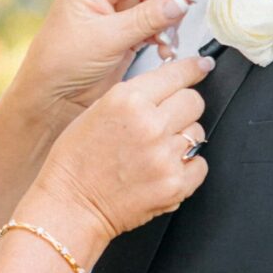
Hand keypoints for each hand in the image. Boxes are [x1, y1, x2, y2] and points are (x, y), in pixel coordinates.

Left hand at [14, 0, 210, 124]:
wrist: (53, 95)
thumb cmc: (62, 63)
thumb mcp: (107, 39)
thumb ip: (147, 18)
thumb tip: (181, 1)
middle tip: (188, 9)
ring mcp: (119, 3)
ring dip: (172, 15)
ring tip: (168, 38)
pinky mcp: (128, 23)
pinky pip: (159, 16)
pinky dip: (167, 30)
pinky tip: (163, 47)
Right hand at [29, 53, 212, 247]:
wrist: (71, 205)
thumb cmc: (76, 161)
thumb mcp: (96, 111)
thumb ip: (134, 96)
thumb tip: (167, 87)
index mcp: (127, 100)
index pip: (177, 74)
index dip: (193, 69)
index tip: (201, 67)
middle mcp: (149, 124)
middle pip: (194, 101)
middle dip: (183, 108)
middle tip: (167, 121)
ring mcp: (164, 155)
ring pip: (198, 132)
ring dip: (183, 139)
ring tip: (156, 151)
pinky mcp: (175, 184)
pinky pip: (200, 164)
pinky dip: (188, 167)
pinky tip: (164, 169)